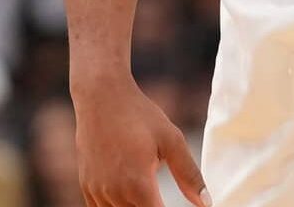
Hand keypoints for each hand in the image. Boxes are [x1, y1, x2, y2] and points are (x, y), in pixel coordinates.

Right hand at [74, 74, 208, 206]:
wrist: (102, 97)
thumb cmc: (139, 115)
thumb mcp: (172, 140)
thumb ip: (189, 175)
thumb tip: (207, 203)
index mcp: (138, 184)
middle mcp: (114, 193)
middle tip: (161, 196)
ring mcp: (97, 191)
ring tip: (149, 196)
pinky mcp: (87, 187)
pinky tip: (131, 198)